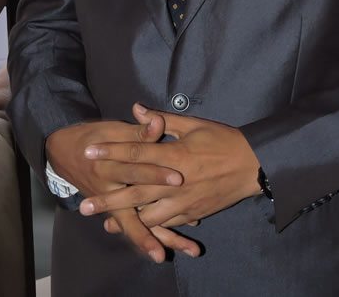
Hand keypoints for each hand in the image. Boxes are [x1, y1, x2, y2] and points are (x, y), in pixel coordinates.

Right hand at [46, 117, 200, 260]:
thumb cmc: (94, 138)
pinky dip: (147, 238)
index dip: (155, 172)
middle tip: (180, 223)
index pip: (135, 169)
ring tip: (164, 256)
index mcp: (108, 165)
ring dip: (151, 240)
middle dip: (157, 215)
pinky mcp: (114, 212)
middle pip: (135, 206)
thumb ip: (139, 131)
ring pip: (132, 225)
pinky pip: (132, 228)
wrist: (64, 154)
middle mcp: (108, 189)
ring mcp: (110, 205)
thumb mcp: (113, 131)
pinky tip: (164, 250)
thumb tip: (159, 122)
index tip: (178, 178)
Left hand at [80, 104, 261, 228]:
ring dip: (126, 219)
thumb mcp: (194, 124)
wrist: (253, 166)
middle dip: (109, 199)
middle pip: (135, 191)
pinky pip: (167, 223)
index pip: (136, 153)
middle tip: (85, 205)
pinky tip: (137, 229)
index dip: (111, 152)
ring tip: (105, 223)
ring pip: (149, 214)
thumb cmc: (223, 140)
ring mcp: (183, 201)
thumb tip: (136, 109)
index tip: (89, 153)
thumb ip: (163, 120)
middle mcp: (175, 182)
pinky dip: (150, 228)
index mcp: (174, 155)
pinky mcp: (192, 212)